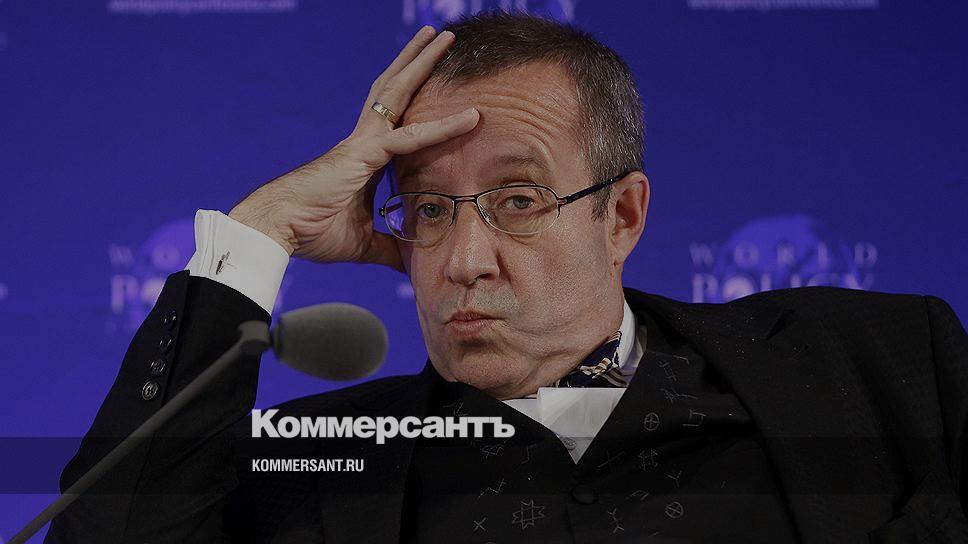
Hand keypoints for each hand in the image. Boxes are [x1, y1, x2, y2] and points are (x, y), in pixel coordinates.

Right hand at [228, 26, 478, 271]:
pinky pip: (410, 138)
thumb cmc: (311, 232)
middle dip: (417, 62)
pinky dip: (443, 128)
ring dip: (421, 64)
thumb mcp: (364, 242)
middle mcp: (364, 140)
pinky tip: (471, 117)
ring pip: (398, 93)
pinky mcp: (363, 154)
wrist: (276, 229)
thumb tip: (410, 262)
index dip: (420, 104)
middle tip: (439, 37)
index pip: (399, 121)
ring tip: (441, 36)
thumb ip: (389, 246)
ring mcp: (363, 142)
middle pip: (396, 91)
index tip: (440, 91)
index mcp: (365, 157)